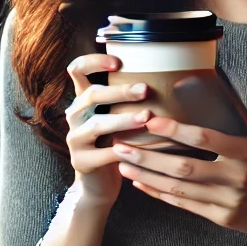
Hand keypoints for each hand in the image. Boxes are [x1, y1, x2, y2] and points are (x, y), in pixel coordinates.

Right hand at [65, 54, 151, 209]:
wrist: (98, 184)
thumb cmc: (117, 143)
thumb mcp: (119, 117)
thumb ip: (130, 99)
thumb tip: (172, 76)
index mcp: (83, 100)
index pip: (77, 70)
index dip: (93, 62)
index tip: (118, 62)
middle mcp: (74, 115)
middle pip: (92, 95)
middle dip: (120, 91)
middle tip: (145, 90)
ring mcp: (74, 139)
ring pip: (96, 124)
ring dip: (123, 119)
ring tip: (146, 117)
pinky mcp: (80, 161)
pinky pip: (102, 154)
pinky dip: (124, 151)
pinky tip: (141, 150)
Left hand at [114, 112, 246, 245]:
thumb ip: (241, 120)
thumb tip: (215, 93)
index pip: (205, 139)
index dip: (175, 131)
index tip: (150, 122)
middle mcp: (235, 177)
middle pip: (183, 167)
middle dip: (148, 157)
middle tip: (121, 146)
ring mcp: (227, 200)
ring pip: (178, 188)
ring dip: (147, 176)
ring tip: (123, 165)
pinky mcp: (222, 218)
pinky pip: (184, 205)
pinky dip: (160, 194)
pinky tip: (142, 184)